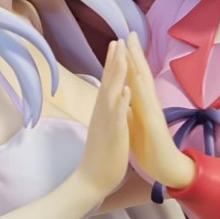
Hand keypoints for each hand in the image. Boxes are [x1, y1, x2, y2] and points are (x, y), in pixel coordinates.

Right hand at [76, 40, 133, 198]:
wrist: (91, 179)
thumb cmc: (101, 155)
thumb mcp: (105, 128)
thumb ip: (108, 113)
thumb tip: (110, 101)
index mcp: (103, 111)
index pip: (107, 82)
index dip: (111, 63)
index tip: (115, 44)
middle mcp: (102, 112)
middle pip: (108, 82)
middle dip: (114, 60)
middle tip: (118, 39)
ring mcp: (106, 122)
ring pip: (112, 93)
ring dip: (117, 74)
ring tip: (122, 55)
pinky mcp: (113, 134)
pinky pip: (118, 116)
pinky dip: (123, 101)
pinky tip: (128, 89)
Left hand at [125, 33, 195, 189]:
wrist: (165, 168)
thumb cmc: (149, 146)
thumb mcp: (134, 123)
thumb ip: (129, 108)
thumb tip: (121, 95)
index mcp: (142, 104)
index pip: (135, 77)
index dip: (129, 59)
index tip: (122, 40)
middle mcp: (149, 104)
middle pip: (142, 74)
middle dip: (136, 53)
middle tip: (130, 32)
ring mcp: (153, 112)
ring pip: (145, 84)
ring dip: (139, 65)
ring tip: (133, 46)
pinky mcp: (154, 124)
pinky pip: (147, 105)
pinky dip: (141, 90)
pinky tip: (137, 77)